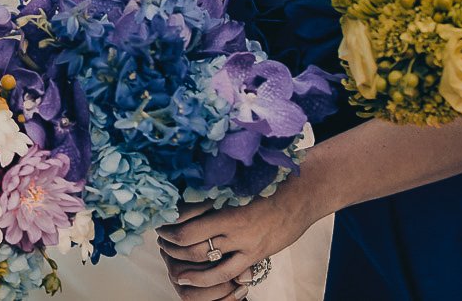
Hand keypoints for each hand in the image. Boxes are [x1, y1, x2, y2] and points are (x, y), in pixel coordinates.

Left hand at [156, 189, 314, 300]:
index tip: (160, 219)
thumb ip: (215, 189)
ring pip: (203, 257)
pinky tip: (197, 280)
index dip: (168, 220)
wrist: (301, 195)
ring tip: (172, 263)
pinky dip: (207, 279)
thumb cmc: (268, 183)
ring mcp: (242, 240)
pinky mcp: (254, 255)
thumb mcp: (237, 181)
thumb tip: (187, 190)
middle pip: (188, 237)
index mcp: (222, 198)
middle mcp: (229, 221)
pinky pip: (226, 273)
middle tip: (161, 241)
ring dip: (183, 262)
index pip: (184, 213)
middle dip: (170, 242)